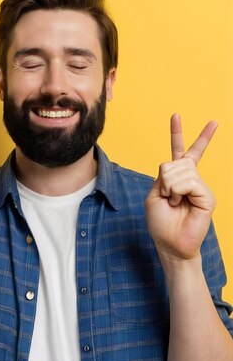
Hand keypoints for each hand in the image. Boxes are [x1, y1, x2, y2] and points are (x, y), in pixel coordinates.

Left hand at [145, 114, 216, 262]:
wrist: (170, 244)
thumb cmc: (161, 223)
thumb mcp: (153, 195)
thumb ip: (163, 176)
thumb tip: (180, 167)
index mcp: (176, 176)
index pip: (178, 150)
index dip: (177, 132)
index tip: (176, 115)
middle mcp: (190, 177)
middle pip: (173, 161)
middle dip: (164, 180)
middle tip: (168, 198)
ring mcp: (200, 185)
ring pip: (179, 170)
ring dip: (170, 188)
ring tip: (175, 203)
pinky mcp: (207, 196)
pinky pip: (189, 182)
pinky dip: (178, 192)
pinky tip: (181, 203)